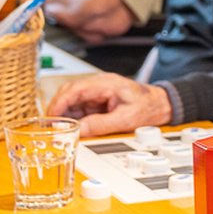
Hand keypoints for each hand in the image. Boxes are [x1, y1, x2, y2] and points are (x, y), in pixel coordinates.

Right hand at [45, 73, 168, 136]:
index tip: (51, 116)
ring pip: (72, 100)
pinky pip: (80, 107)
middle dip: (58, 108)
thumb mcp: (125, 119)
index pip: (75, 89)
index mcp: (105, 83)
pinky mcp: (98, 100)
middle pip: (69, 92)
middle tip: (51, 125)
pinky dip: (73, 117)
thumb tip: (80, 130)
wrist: (161, 105)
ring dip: (65, 114)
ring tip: (60, 129)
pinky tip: (71, 127)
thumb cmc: (148, 106)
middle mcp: (98, 85)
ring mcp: (97, 92)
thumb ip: (101, 124)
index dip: (59, 103)